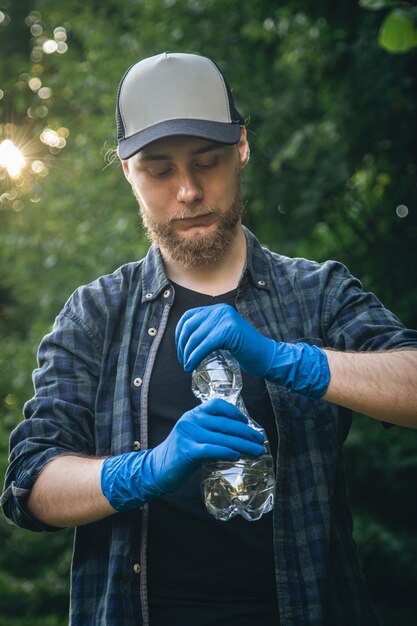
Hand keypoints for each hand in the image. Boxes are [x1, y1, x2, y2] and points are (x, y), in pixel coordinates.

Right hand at [101, 398, 264, 510]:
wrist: (157, 468)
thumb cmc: (182, 453)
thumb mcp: (196, 435)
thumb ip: (212, 431)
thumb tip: (241, 435)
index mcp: (193, 414)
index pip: (217, 405)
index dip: (234, 412)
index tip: (247, 423)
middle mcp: (190, 421)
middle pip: (224, 423)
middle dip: (246, 433)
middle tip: (260, 441)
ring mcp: (188, 435)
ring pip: (222, 438)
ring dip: (243, 445)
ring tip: (256, 451)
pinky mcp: (187, 451)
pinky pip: (211, 449)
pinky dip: (226, 452)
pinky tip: (237, 456)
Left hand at [176, 303, 274, 376]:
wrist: (266, 356)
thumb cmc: (245, 350)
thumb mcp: (223, 335)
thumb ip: (208, 332)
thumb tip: (184, 342)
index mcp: (218, 309)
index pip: (189, 316)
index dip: (179, 333)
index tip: (180, 349)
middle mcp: (220, 310)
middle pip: (190, 326)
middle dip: (182, 345)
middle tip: (183, 361)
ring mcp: (225, 319)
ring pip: (196, 337)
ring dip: (187, 354)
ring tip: (187, 366)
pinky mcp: (229, 330)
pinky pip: (204, 345)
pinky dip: (195, 357)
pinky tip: (192, 366)